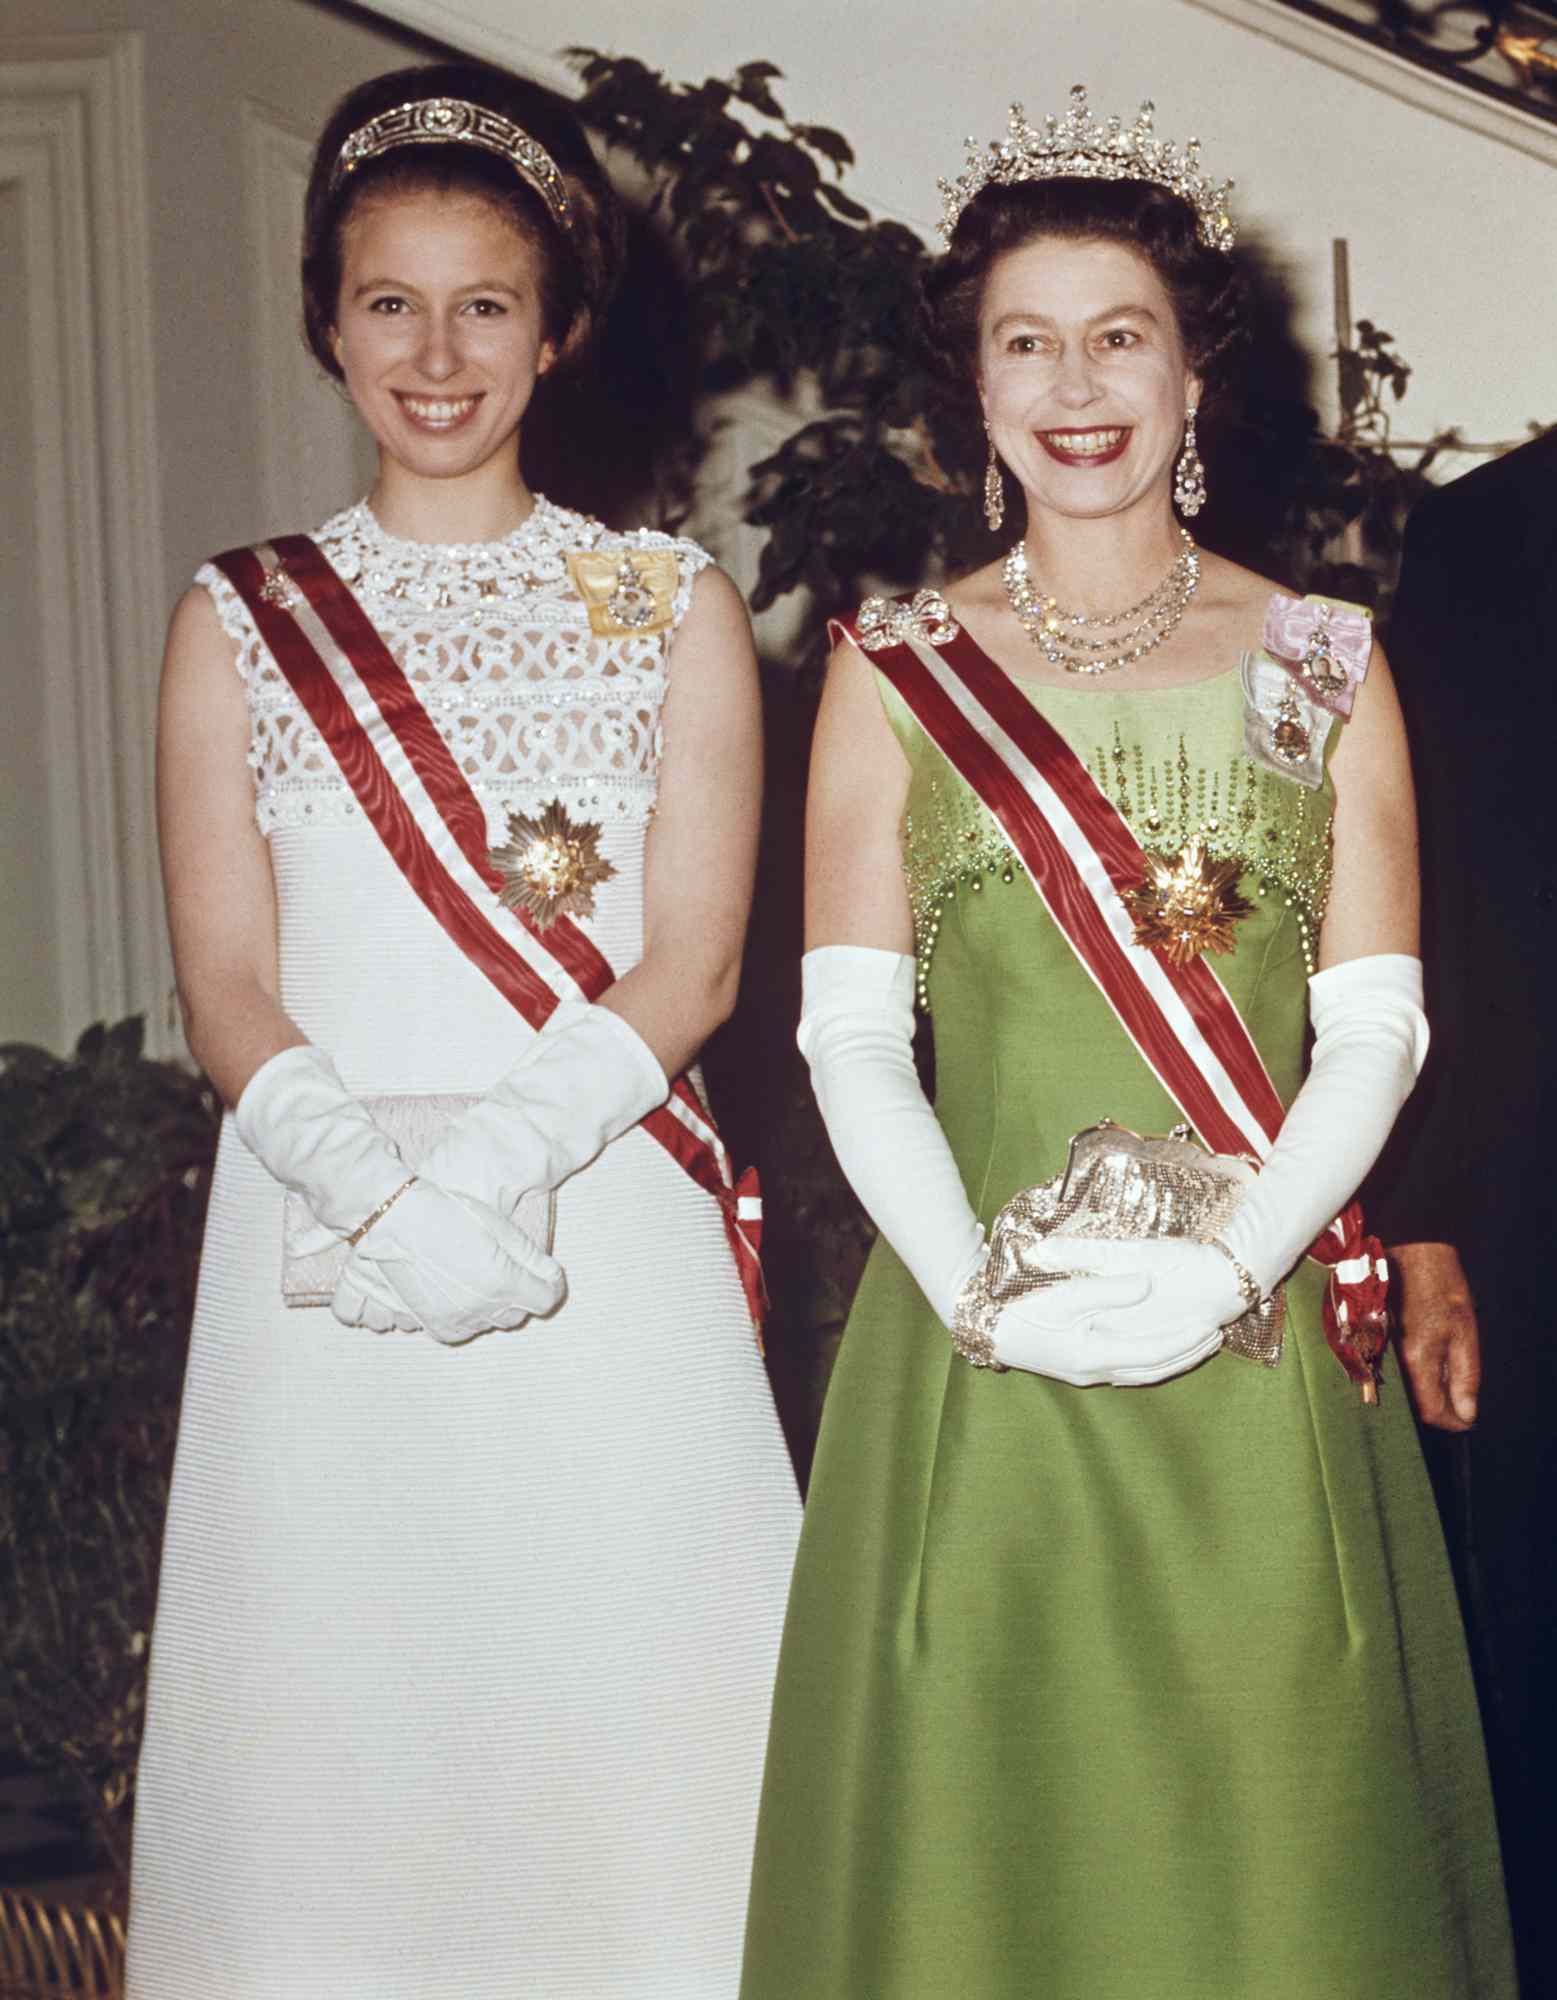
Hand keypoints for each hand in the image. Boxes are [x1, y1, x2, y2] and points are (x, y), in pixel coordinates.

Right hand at [333, 1180, 564, 1343]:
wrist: (396, 1221)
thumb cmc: (449, 1214)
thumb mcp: (499, 1227)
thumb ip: (531, 1256)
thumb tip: (552, 1275)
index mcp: (502, 1282)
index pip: (545, 1299)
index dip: (550, 1284)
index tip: (546, 1273)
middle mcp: (481, 1308)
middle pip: (518, 1314)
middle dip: (521, 1294)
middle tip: (511, 1270)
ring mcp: (456, 1320)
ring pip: (491, 1324)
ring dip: (494, 1307)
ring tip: (481, 1278)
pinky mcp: (434, 1324)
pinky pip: (463, 1331)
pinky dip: (469, 1318)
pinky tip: (462, 1296)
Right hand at [990, 1244, 1223, 1386]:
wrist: (986, 1326)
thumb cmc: (1023, 1308)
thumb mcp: (1067, 1294)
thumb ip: (1110, 1289)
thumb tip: (1146, 1284)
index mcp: (1093, 1354)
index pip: (1153, 1351)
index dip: (1184, 1340)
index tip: (1209, 1325)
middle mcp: (1094, 1372)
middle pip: (1154, 1368)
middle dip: (1187, 1353)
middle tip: (1216, 1336)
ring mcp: (1086, 1374)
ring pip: (1143, 1373)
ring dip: (1173, 1359)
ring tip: (1199, 1344)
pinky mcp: (1080, 1369)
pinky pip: (1128, 1370)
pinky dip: (1152, 1361)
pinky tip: (1161, 1350)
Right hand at [1389, 1240, 1479, 1429]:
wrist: (1410, 1254)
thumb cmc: (1441, 1287)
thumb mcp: (1466, 1332)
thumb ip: (1466, 1376)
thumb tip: (1467, 1412)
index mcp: (1417, 1359)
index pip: (1431, 1410)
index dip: (1452, 1421)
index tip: (1467, 1419)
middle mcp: (1393, 1361)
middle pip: (1414, 1404)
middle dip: (1438, 1409)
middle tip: (1459, 1403)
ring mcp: (1381, 1352)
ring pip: (1403, 1390)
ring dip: (1425, 1394)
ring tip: (1445, 1383)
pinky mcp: (1376, 1342)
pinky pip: (1394, 1373)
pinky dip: (1412, 1379)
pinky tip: (1426, 1367)